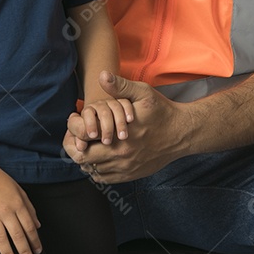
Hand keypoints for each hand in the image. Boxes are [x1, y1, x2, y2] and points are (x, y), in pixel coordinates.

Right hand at [0, 165, 42, 253]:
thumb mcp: (19, 190)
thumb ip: (30, 208)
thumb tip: (37, 225)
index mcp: (17, 204)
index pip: (29, 227)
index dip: (35, 241)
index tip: (38, 251)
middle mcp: (5, 211)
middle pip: (18, 236)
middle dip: (25, 252)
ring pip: (1, 240)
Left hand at [63, 72, 188, 182]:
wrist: (181, 133)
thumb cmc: (161, 111)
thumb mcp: (142, 93)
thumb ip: (120, 86)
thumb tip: (102, 75)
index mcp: (118, 137)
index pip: (81, 145)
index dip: (71, 137)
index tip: (74, 126)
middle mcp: (120, 156)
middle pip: (83, 160)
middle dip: (75, 148)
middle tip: (76, 137)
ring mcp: (126, 168)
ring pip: (93, 171)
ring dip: (86, 160)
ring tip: (87, 145)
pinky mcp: (131, 175)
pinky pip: (105, 178)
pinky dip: (97, 170)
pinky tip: (99, 157)